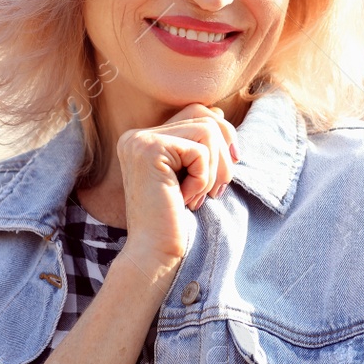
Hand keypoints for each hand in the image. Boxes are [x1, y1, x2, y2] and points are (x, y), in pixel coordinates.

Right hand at [115, 103, 238, 269]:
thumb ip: (199, 143)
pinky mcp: (149, 149)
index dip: (222, 137)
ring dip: (215, 169)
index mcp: (144, 139)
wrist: (154, 252)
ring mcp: (139, 140)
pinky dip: (204, 178)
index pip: (197, 112)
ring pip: (207, 130)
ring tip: (201, 195)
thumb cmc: (176, 219)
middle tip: (219, 188)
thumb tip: (218, 112)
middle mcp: (137, 135)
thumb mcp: (192, 174)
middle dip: (224, 152)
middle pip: (205, 116)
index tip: (227, 169)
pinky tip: (187, 199)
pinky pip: (200, 151)